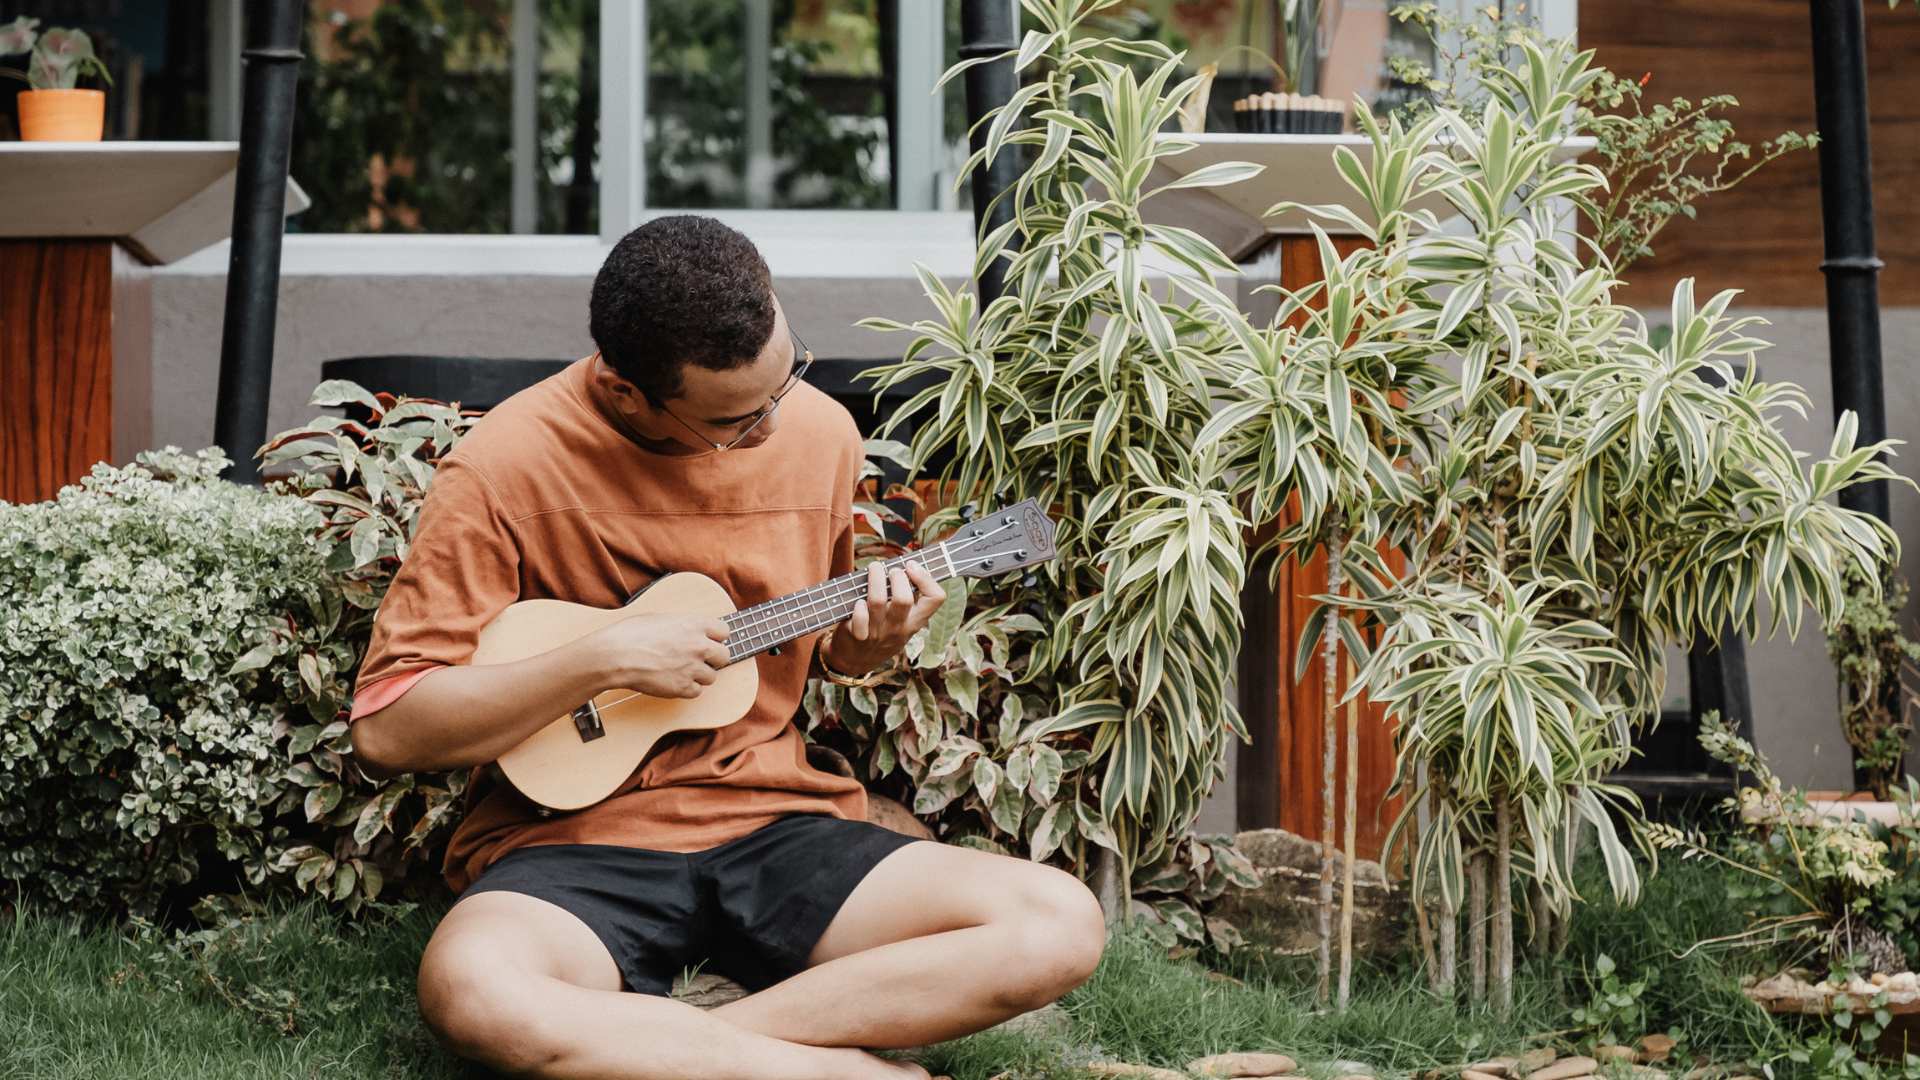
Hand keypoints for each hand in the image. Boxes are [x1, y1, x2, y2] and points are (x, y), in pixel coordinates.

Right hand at [588, 613, 730, 699]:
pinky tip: (674, 682)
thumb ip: (681, 625)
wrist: (616, 656)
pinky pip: (697, 692)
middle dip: (713, 658)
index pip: (724, 631)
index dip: (716, 637)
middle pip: (724, 656)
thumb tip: (687, 629)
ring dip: (700, 675)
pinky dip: (688, 689)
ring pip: (711, 676)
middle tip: (699, 658)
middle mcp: (699, 646)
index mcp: (694, 624)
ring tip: (682, 671)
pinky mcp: (683, 687)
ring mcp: (692, 668)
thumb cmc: (631, 634)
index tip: (709, 640)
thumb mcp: (659, 618)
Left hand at [834, 560, 946, 673]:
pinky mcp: (858, 635)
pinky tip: (857, 600)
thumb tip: (907, 565)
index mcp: (915, 622)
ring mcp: (878, 633)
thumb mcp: (903, 622)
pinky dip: (857, 606)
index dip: (926, 578)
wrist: (855, 661)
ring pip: (878, 601)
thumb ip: (908, 600)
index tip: (912, 565)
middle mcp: (899, 628)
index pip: (935, 598)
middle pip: (904, 598)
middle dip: (896, 576)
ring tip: (873, 569)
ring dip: (875, 579)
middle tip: (890, 570)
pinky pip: (859, 617)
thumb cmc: (881, 632)